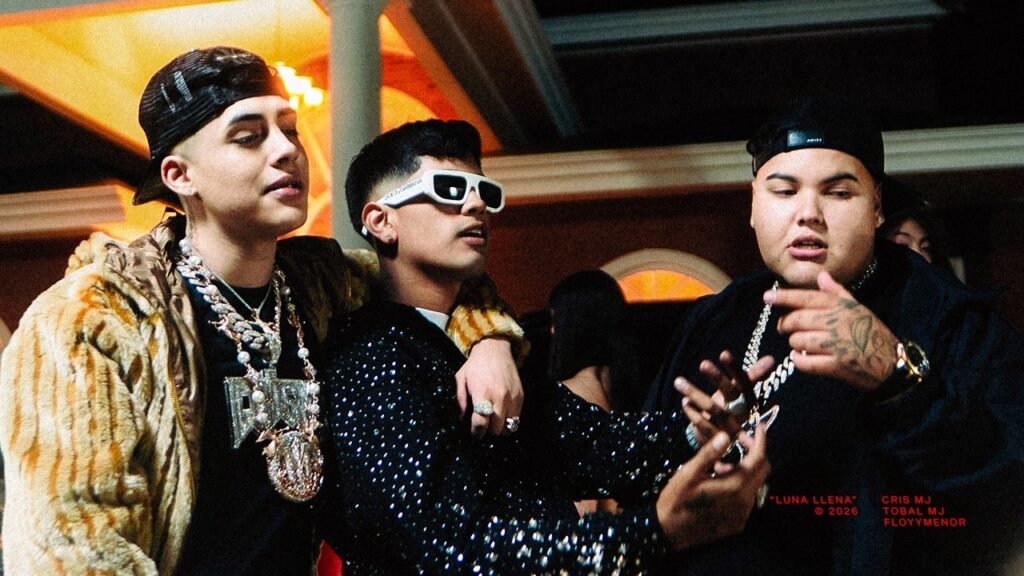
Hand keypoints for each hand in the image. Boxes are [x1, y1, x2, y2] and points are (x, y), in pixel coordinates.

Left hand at [457, 337, 523, 437]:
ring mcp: (512, 398)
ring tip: (493, 422)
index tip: (474, 434)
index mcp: (482, 393)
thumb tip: (462, 418)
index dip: (476, 432)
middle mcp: (499, 397)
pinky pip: (517, 418)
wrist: (495, 348)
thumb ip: (460, 400)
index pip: (481, 423)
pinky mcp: (521, 396)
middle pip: (496, 429)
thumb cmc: (476, 364)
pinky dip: (509, 420)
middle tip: (483, 426)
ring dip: (500, 427)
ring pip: (508, 427)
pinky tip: (502, 414)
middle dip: (488, 430)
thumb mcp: (461, 379)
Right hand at [656, 425, 769, 550]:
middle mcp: (744, 502)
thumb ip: (709, 454)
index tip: (759, 427)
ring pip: (755, 485)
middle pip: (762, 472)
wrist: (668, 532)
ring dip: (745, 470)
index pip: (758, 459)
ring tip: (721, 465)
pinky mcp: (737, 523)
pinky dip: (740, 485)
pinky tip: (720, 482)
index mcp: (734, 487)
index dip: (761, 441)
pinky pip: (747, 499)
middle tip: (740, 442)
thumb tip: (726, 435)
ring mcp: (742, 515)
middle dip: (755, 453)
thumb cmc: (676, 500)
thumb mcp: (689, 473)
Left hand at [675, 351, 774, 441]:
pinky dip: (693, 414)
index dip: (735, 369)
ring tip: (678, 381)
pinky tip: (684, 402)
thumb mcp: (742, 392)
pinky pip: (704, 426)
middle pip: (730, 393)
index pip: (744, 381)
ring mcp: (729, 426)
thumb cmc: (734, 409)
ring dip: (696, 394)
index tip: (724, 354)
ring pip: (713, 409)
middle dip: (717, 377)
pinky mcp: (716, 439)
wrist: (728, 443)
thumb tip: (771, 359)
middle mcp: (741, 412)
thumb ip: (753, 375)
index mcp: (748, 399)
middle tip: (703, 364)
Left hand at [769, 270, 897, 391]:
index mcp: (840, 306)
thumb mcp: (858, 308)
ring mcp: (836, 344)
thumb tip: (822, 275)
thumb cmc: (872, 333)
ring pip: (797, 341)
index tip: (766, 297)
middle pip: (796, 320)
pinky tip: (802, 358)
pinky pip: (804, 362)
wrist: (892, 364)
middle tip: (783, 328)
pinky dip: (799, 360)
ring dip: (794, 344)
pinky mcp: (836, 365)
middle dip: (784, 325)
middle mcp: (836, 322)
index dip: (783, 297)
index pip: (805, 298)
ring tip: (801, 345)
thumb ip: (836, 293)